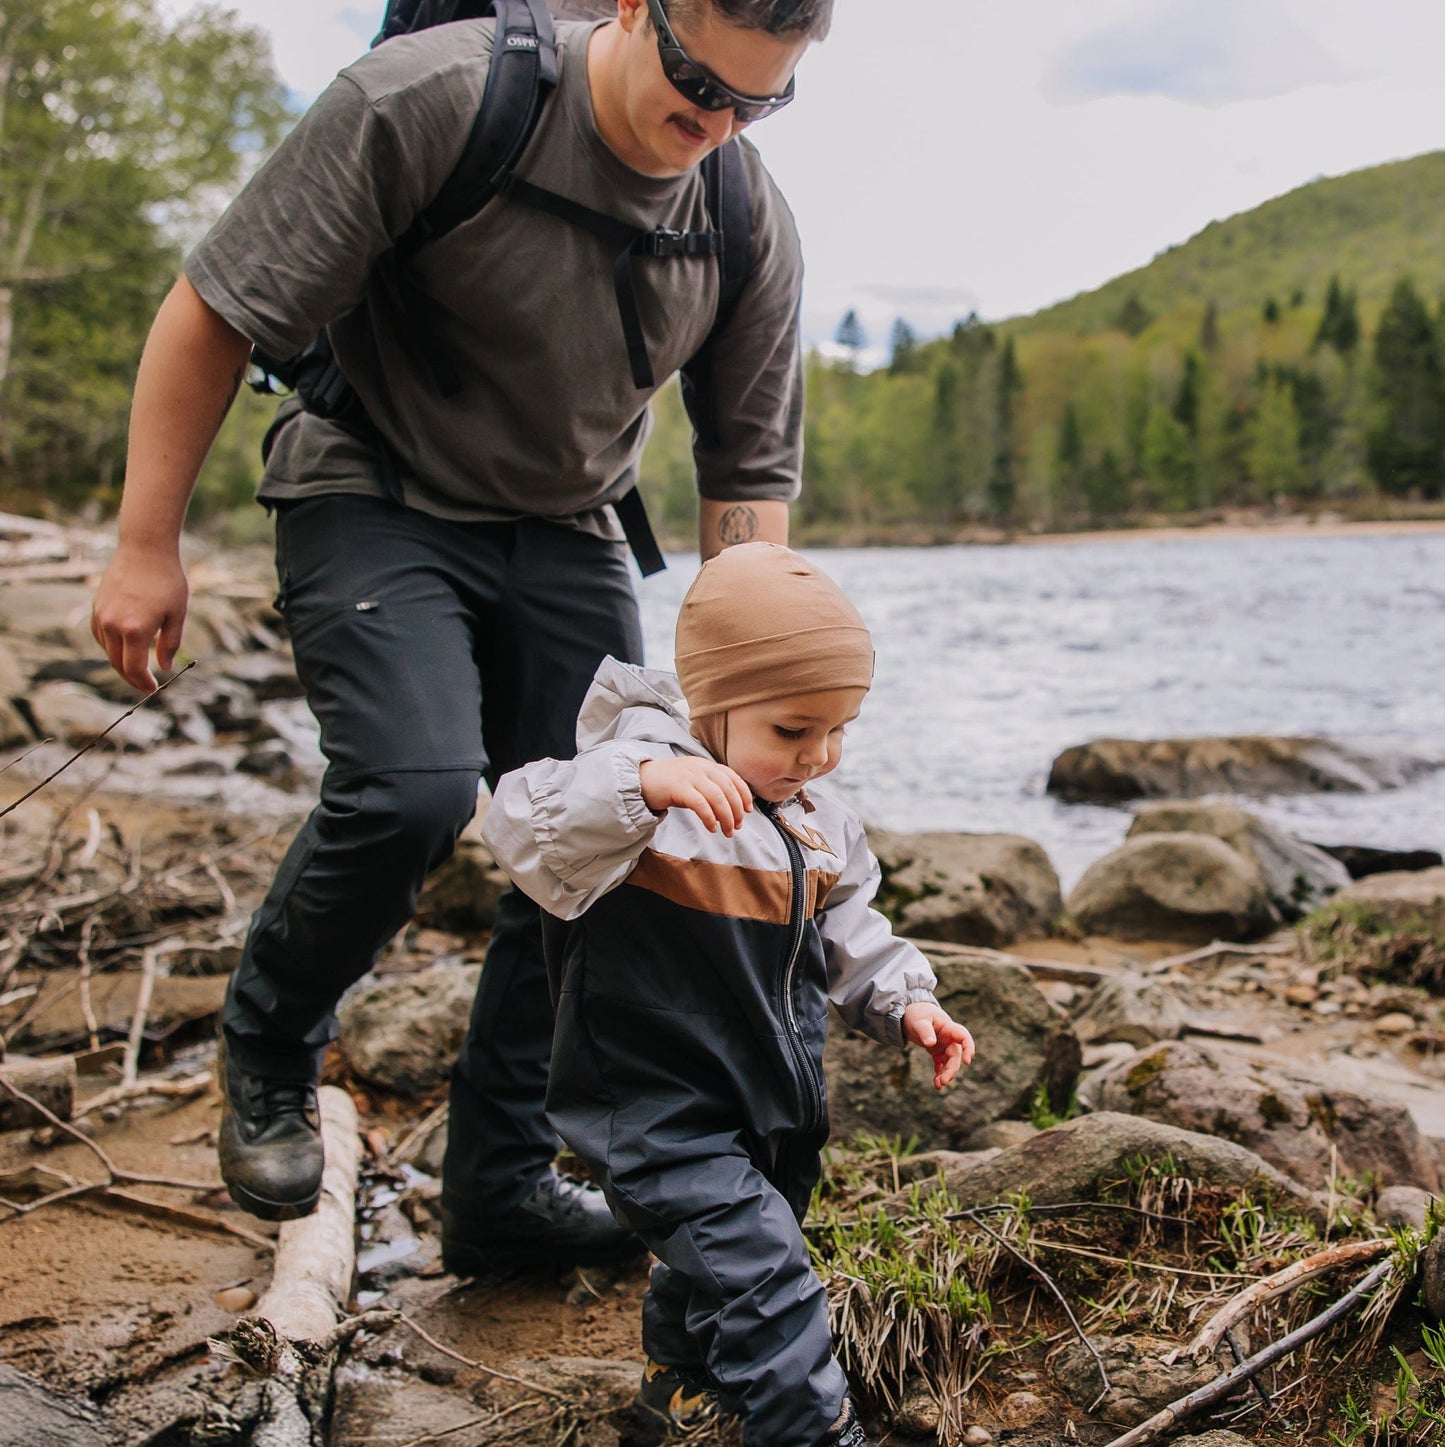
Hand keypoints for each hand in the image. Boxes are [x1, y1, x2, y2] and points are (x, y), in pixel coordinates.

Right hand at [91, 545, 189, 691]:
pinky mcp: (96, 607)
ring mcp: (101, 616)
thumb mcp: (177, 615)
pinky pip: (101, 636)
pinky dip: (112, 647)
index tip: (153, 689)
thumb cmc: (167, 581)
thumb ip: (169, 644)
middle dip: (132, 678)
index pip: (134, 668)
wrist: (144, 549)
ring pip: (108, 650)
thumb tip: (163, 667)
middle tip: (145, 685)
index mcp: (135, 630)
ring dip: (121, 662)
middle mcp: (113, 625)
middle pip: (117, 663)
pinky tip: (125, 648)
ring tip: (138, 668)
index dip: (143, 683)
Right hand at [639, 756, 751, 836]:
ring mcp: (690, 776)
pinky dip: (709, 817)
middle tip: (737, 826)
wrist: (642, 780)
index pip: (733, 777)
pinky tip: (712, 827)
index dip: (744, 794)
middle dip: (736, 810)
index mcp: (707, 765)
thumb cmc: (670, 784)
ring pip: (717, 797)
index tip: (748, 810)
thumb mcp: (694, 781)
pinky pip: (700, 804)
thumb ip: (711, 788)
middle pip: (728, 789)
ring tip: (727, 831)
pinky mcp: (679, 787)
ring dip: (726, 817)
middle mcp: (701, 768)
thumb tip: (731, 808)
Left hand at [903, 1002, 974, 1090]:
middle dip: (952, 1069)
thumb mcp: (919, 1021)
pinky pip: (941, 1064)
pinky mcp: (937, 1051)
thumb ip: (925, 1031)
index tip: (967, 1061)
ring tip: (938, 1086)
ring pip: (949, 1062)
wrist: (910, 1013)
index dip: (969, 1048)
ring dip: (946, 1074)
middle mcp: (949, 1038)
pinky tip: (936, 1083)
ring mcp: (944, 1045)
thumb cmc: (917, 1014)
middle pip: (956, 1055)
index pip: (964, 1037)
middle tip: (944, 1081)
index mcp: (949, 1028)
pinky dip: (939, 1073)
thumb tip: (931, 1044)